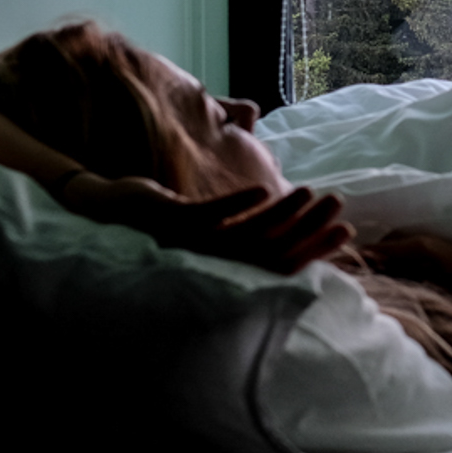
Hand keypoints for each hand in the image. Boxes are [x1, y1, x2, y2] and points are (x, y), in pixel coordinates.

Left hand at [62, 175, 352, 273]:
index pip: (280, 260)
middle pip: (270, 250)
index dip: (314, 246)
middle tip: (338, 207)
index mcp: (224, 262)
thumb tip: (280, 207)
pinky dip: (238, 205)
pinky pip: (210, 217)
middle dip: (308, 229)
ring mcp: (191, 243)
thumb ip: (242, 217)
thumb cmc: (161, 214)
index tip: (345, 230)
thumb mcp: (207, 219)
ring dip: (282, 215)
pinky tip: (263, 190)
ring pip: (246, 234)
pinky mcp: (172, 221)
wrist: (106, 208)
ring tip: (310, 194)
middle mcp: (211, 260)